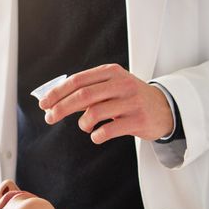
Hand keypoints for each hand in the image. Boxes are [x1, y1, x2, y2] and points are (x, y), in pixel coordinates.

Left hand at [39, 64, 173, 143]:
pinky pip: (108, 130)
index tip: (44, 103)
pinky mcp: (138, 120)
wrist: (164, 108)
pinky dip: (96, 135)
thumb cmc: (129, 98)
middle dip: (61, 107)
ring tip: (85, 126)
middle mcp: (121, 84)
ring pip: (94, 113)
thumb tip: (54, 100)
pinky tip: (96, 135)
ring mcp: (131, 102)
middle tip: (50, 118)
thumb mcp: (111, 86)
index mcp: (110, 72)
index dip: (58, 92)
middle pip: (83, 95)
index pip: (78, 80)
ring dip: (82, 123)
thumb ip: (87, 90)